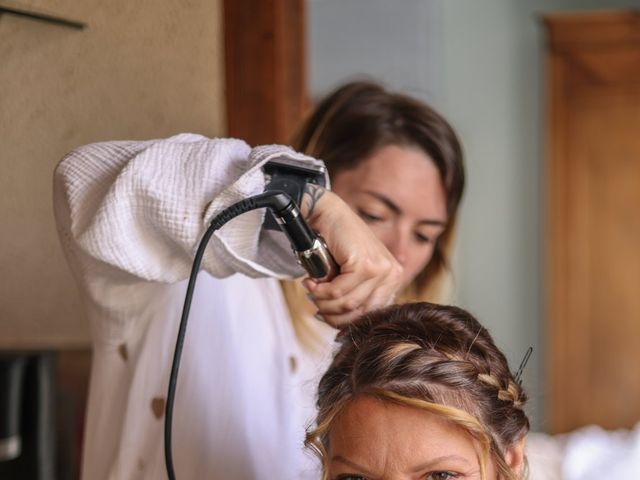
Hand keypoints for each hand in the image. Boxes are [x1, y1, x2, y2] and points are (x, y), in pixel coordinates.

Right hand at [300, 186, 402, 327]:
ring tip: (311, 290)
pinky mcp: (365, 264)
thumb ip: (354, 297)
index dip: (345, 321)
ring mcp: (381, 269)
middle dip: (331, 314)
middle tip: (314, 304)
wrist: (329, 213)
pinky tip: (311, 282)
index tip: (325, 317)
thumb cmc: (337, 245)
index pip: (371, 315)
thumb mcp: (350, 275)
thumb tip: (342, 329)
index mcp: (392, 279)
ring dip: (323, 302)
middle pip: (359, 313)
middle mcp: (392, 274)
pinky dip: (320, 291)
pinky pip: (338, 292)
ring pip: (347, 304)